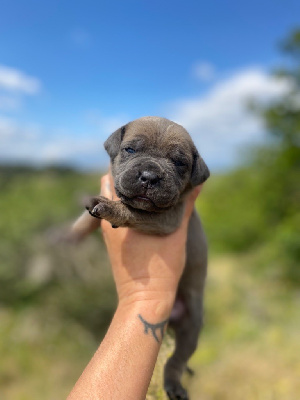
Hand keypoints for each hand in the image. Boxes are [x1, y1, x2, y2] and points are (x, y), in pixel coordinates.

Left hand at [100, 173, 201, 317]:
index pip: (114, 175)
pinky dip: (125, 205)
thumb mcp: (177, 231)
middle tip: (144, 169)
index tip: (140, 155)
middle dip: (125, 176)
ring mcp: (109, 230)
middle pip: (110, 185)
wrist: (145, 300)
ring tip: (144, 184)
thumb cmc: (160, 266)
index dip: (126, 163)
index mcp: (120, 210)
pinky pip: (115, 214)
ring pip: (112, 200)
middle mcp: (110, 218)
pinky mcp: (112, 241)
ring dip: (125, 191)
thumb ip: (184, 205)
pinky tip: (142, 206)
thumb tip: (197, 182)